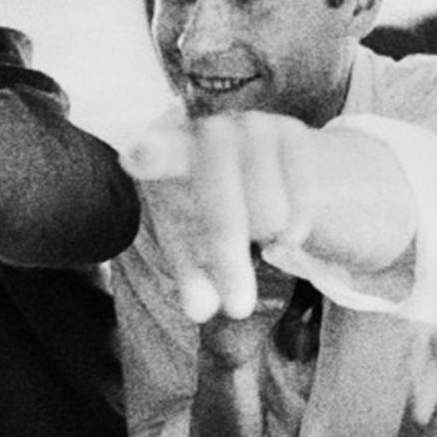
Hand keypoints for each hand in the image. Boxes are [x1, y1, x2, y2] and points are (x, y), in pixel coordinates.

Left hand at [124, 112, 318, 323]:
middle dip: (229, 260)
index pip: (158, 154)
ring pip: (268, 209)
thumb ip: (192, 279)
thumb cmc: (213, 207)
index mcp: (172, 156)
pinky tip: (285, 230)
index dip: (150, 154)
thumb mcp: (195, 243)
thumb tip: (200, 309)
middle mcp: (210, 133)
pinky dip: (295, 228)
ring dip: (266, 236)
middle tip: (238, 308)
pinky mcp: (292, 131)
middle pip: (222, 210)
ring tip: (257, 232)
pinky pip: (301, 199)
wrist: (266, 160)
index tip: (135, 157)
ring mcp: (252, 127)